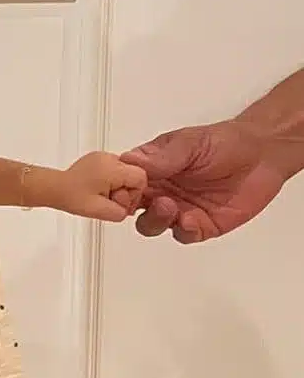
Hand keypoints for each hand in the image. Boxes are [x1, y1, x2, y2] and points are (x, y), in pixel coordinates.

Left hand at [31, 151, 147, 221]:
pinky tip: (98, 190)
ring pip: (124, 172)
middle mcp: (108, 158)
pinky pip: (114, 170)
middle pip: (133, 174)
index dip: (134, 194)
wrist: (54, 189)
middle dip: (126, 191)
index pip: (141, 177)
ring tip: (101, 196)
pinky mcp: (96, 160)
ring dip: (118, 186)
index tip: (119, 202)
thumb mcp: (103, 211)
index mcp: (112, 168)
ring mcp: (101, 157)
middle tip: (109, 201)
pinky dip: (111, 181)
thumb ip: (122, 212)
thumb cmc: (72, 197)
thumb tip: (128, 210)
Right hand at [120, 119, 288, 242]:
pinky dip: (184, 230)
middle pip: (131, 206)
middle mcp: (161, 189)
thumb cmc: (223, 143)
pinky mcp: (201, 225)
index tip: (121, 188)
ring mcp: (179, 208)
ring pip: (152, 224)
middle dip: (131, 207)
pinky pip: (184, 234)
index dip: (117, 187)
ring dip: (155, 219)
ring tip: (169, 207)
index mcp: (151, 167)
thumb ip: (161, 157)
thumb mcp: (188, 143)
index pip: (123, 180)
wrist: (261, 156)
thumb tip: (130, 162)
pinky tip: (190, 219)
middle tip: (142, 201)